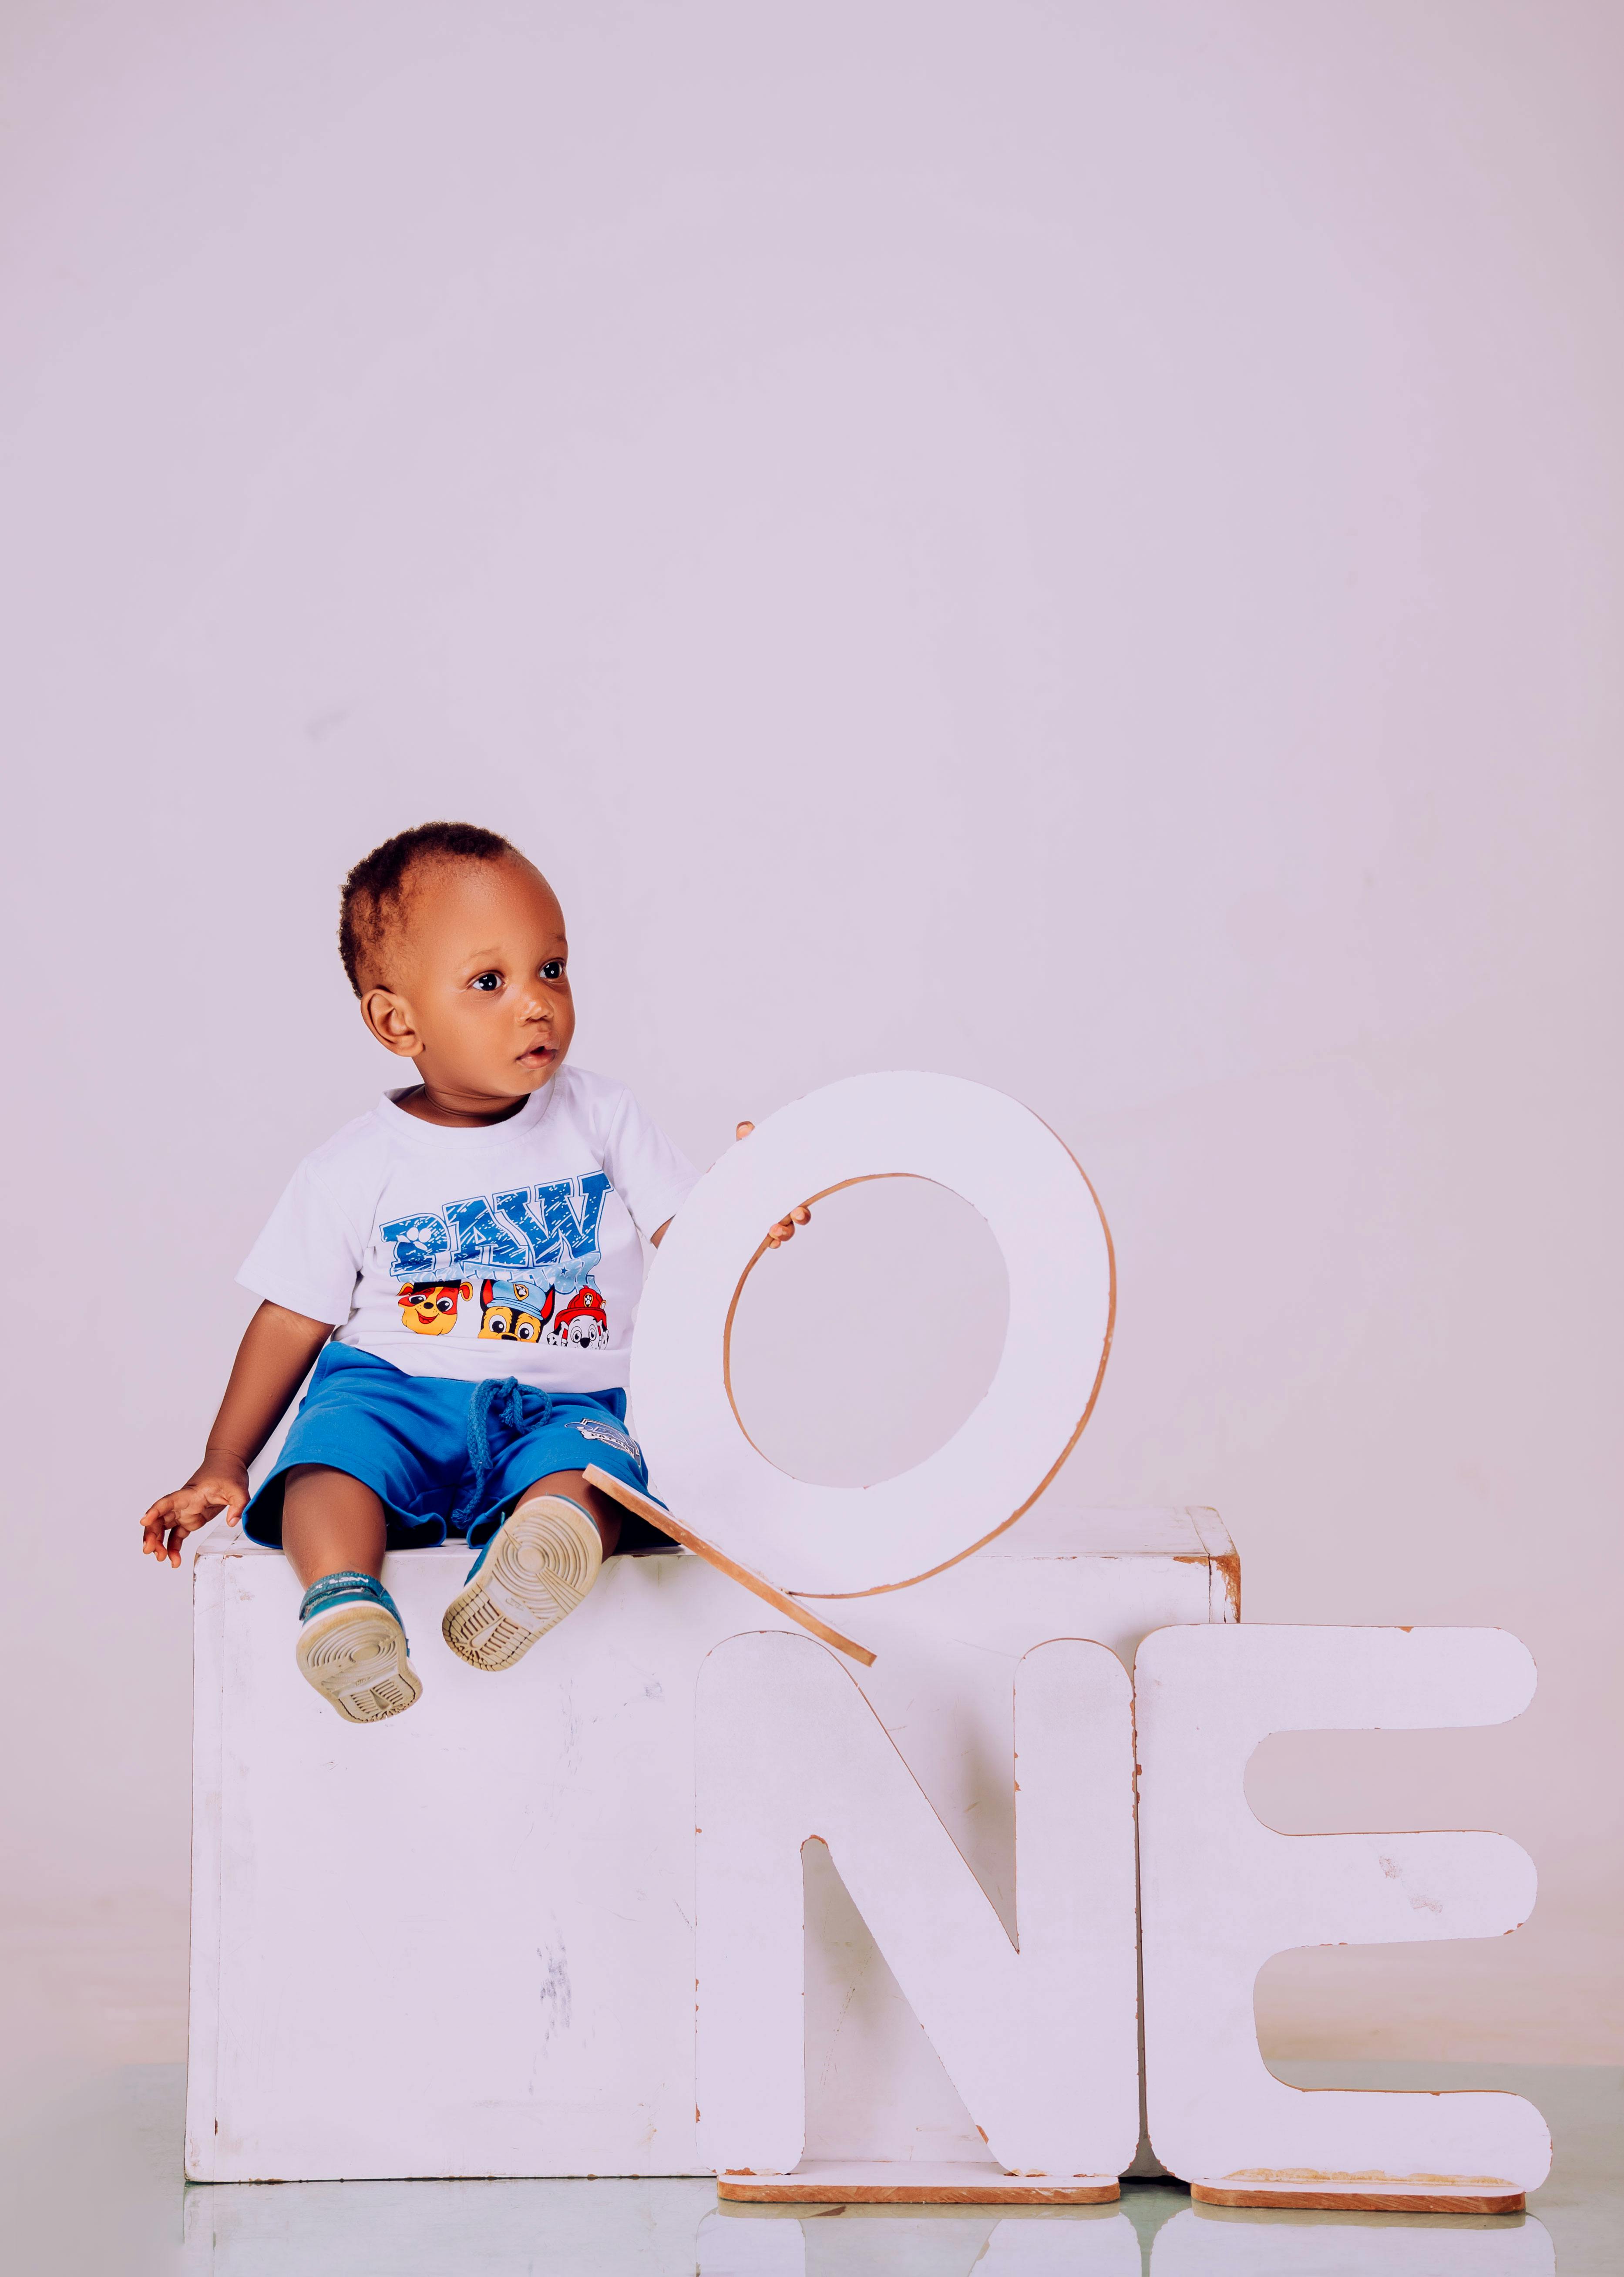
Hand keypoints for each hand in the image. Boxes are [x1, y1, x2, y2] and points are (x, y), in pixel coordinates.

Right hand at [141, 1456, 249, 1568]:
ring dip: (159, 1544)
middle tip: (150, 1550)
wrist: (227, 1466)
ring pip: (164, 1529)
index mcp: (190, 1494)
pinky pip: (176, 1535)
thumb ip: (238, 1504)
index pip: (167, 1502)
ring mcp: (184, 1512)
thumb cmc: (227, 1473)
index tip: (144, 1521)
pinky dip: (173, 1548)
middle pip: (160, 1518)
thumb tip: (233, 1521)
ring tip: (162, 1559)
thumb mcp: (238, 1487)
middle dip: (151, 1534)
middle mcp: (182, 1504)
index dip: (154, 1511)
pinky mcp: (190, 1520)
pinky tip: (173, 1560)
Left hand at [736, 1121, 812, 1249]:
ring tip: (773, 1231)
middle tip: (794, 1215)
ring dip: (782, 1234)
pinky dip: (765, 1242)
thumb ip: (746, 1142)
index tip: (798, 1208)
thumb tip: (745, 1129)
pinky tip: (761, 1241)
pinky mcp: (751, 1231)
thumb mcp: (743, 1155)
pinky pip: (762, 1242)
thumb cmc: (741, 1170)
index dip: (803, 1207)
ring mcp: (767, 1222)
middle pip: (797, 1220)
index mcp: (785, 1191)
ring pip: (782, 1234)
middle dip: (797, 1219)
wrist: (717, 1188)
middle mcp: (781, 1210)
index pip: (802, 1200)